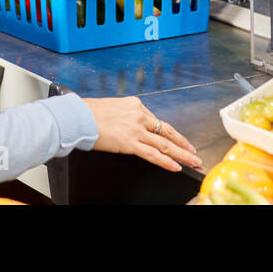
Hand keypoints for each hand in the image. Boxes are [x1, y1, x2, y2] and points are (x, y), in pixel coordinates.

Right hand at [83, 96, 201, 172]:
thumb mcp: (111, 108)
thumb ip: (124, 117)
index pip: (156, 121)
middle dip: (183, 143)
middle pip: (167, 131)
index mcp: (135, 105)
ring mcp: (136, 129)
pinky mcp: (130, 142)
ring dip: (181, 154)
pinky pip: (152, 154)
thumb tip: (125, 127)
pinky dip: (166, 161)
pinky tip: (175, 166)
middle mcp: (139, 115)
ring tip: (193, 161)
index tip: (177, 140)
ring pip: (165, 143)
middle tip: (194, 151)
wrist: (78, 116)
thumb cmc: (88, 112)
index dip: (168, 133)